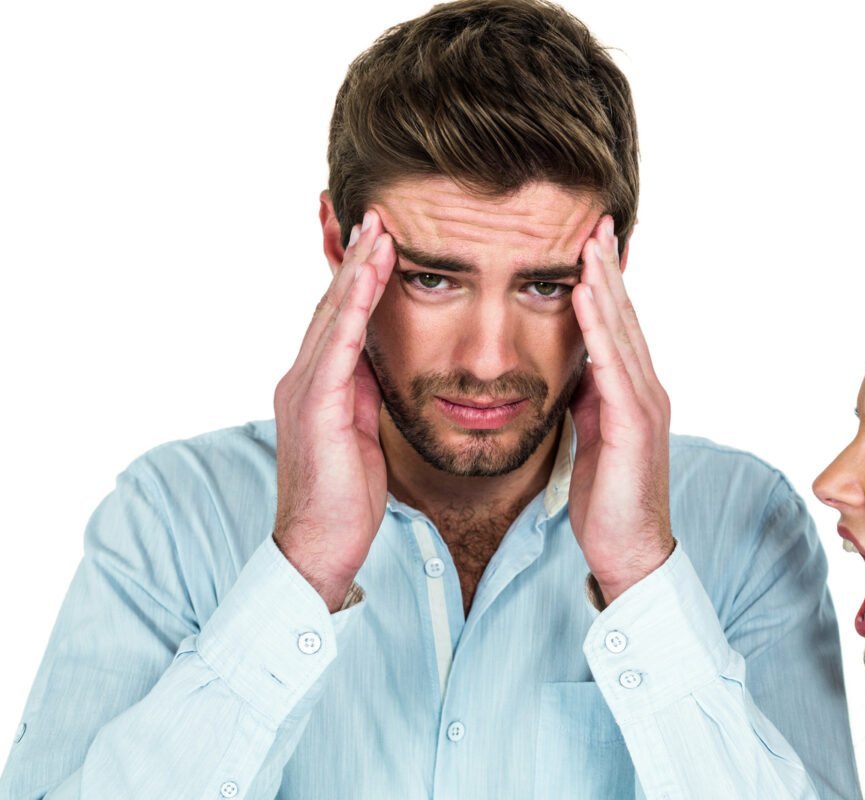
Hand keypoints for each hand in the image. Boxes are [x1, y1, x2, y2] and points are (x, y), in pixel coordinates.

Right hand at [272, 209, 394, 611]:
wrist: (319, 548)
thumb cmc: (344, 498)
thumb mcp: (361, 433)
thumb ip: (364, 394)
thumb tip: (380, 362)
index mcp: (316, 384)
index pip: (339, 318)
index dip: (357, 277)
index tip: (378, 238)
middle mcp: (302, 378)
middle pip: (332, 304)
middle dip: (354, 258)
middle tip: (375, 213)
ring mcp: (304, 390)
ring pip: (333, 316)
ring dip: (357, 270)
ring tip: (378, 230)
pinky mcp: (315, 407)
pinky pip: (337, 346)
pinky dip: (354, 308)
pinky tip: (370, 278)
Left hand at [569, 216, 674, 604]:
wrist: (630, 552)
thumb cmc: (608, 500)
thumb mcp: (591, 437)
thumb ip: (587, 399)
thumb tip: (572, 368)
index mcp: (633, 392)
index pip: (618, 326)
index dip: (605, 283)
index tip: (589, 243)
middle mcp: (646, 388)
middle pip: (625, 316)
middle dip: (609, 268)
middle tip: (594, 221)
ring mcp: (644, 403)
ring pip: (622, 331)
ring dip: (605, 283)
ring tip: (589, 242)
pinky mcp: (634, 423)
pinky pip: (612, 364)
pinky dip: (598, 325)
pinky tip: (584, 294)